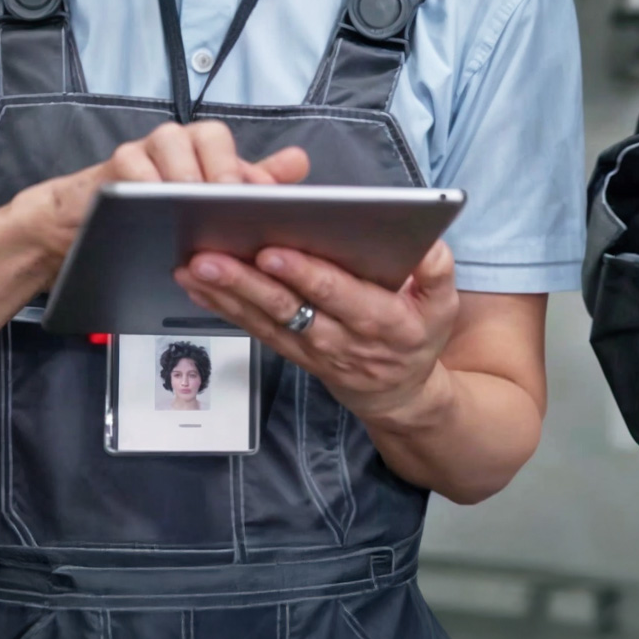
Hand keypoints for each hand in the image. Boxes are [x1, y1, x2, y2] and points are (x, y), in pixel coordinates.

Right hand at [8, 120, 308, 288]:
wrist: (100, 219)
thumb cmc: (165, 205)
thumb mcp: (214, 199)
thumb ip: (254, 181)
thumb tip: (299, 163)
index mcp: (208, 145)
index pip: (233, 146)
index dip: (248, 170)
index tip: (260, 197)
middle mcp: (180, 138)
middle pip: (208, 138)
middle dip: (221, 170)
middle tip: (229, 201)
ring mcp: (147, 146)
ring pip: (171, 146)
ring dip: (185, 177)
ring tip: (196, 208)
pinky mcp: (118, 163)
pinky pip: (133, 169)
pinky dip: (146, 188)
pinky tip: (155, 210)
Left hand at [174, 239, 459, 423]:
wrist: (400, 394)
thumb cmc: (419, 336)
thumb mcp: (444, 305)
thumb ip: (437, 272)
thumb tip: (426, 244)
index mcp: (383, 321)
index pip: (338, 294)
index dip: (304, 274)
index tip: (272, 250)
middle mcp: (342, 338)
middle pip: (290, 308)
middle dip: (247, 282)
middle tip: (211, 258)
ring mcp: (312, 349)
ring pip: (265, 320)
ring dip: (226, 294)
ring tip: (193, 267)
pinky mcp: (292, 352)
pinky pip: (255, 330)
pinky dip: (225, 307)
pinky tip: (197, 286)